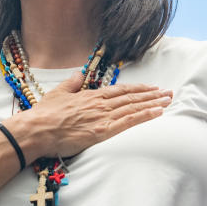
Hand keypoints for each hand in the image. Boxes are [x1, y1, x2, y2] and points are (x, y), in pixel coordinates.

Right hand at [8, 72, 171, 158]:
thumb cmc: (45, 114)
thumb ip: (71, 83)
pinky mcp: (103, 131)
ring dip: (153, 103)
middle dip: (152, 95)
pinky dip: (145, 115)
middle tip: (169, 93)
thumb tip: (79, 74)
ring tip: (168, 100)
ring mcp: (103, 116)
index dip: (138, 88)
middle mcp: (100, 103)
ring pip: (134, 107)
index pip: (121, 90)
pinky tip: (157, 112)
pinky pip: (129, 121)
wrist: (37, 129)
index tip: (152, 87)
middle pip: (132, 97)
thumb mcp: (58, 92)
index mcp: (91, 95)